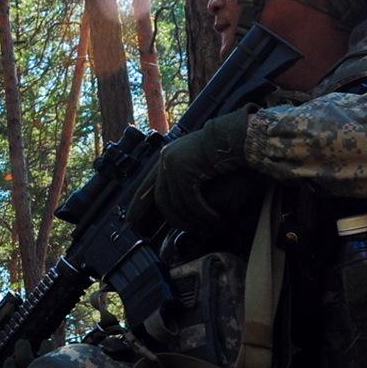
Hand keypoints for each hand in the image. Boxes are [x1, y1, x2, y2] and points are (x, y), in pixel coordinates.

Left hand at [137, 106, 256, 232]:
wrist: (234, 135)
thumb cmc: (221, 150)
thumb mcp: (197, 163)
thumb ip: (186, 178)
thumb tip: (178, 202)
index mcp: (166, 157)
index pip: (148, 187)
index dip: (139, 206)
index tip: (131, 222)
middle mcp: (166, 159)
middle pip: (162, 199)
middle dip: (174, 220)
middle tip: (189, 232)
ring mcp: (174, 164)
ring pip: (178, 204)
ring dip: (193, 220)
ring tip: (207, 228)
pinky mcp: (185, 171)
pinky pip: (191, 201)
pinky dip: (203, 213)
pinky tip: (214, 219)